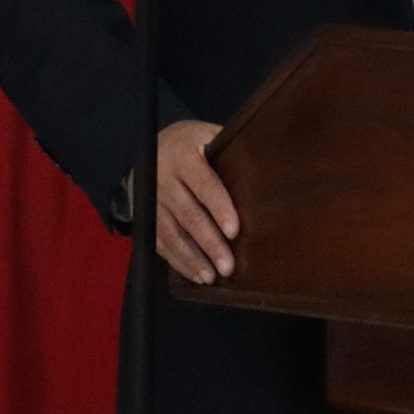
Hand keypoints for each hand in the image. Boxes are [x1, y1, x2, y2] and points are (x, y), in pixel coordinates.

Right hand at [154, 119, 237, 284]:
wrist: (148, 148)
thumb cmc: (190, 144)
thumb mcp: (207, 136)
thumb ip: (230, 152)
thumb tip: (269, 168)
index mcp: (184, 156)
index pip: (204, 185)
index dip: (220, 208)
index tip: (234, 231)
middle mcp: (163, 178)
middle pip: (189, 215)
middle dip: (210, 243)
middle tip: (228, 266)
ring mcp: (151, 199)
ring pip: (172, 234)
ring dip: (193, 258)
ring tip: (212, 277)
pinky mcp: (144, 216)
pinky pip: (160, 242)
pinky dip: (178, 260)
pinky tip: (195, 274)